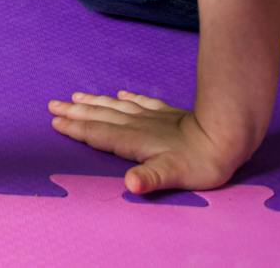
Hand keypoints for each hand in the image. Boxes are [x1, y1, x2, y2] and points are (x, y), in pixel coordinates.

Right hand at [48, 90, 255, 193]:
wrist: (226, 137)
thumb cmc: (199, 163)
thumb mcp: (173, 175)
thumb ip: (149, 178)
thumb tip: (130, 184)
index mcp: (132, 141)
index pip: (97, 133)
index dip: (76, 128)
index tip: (55, 121)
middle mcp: (137, 125)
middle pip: (100, 116)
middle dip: (76, 111)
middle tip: (53, 104)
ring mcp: (152, 117)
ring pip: (115, 107)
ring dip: (94, 102)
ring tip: (76, 96)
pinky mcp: (167, 114)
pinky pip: (141, 103)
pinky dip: (127, 98)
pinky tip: (121, 94)